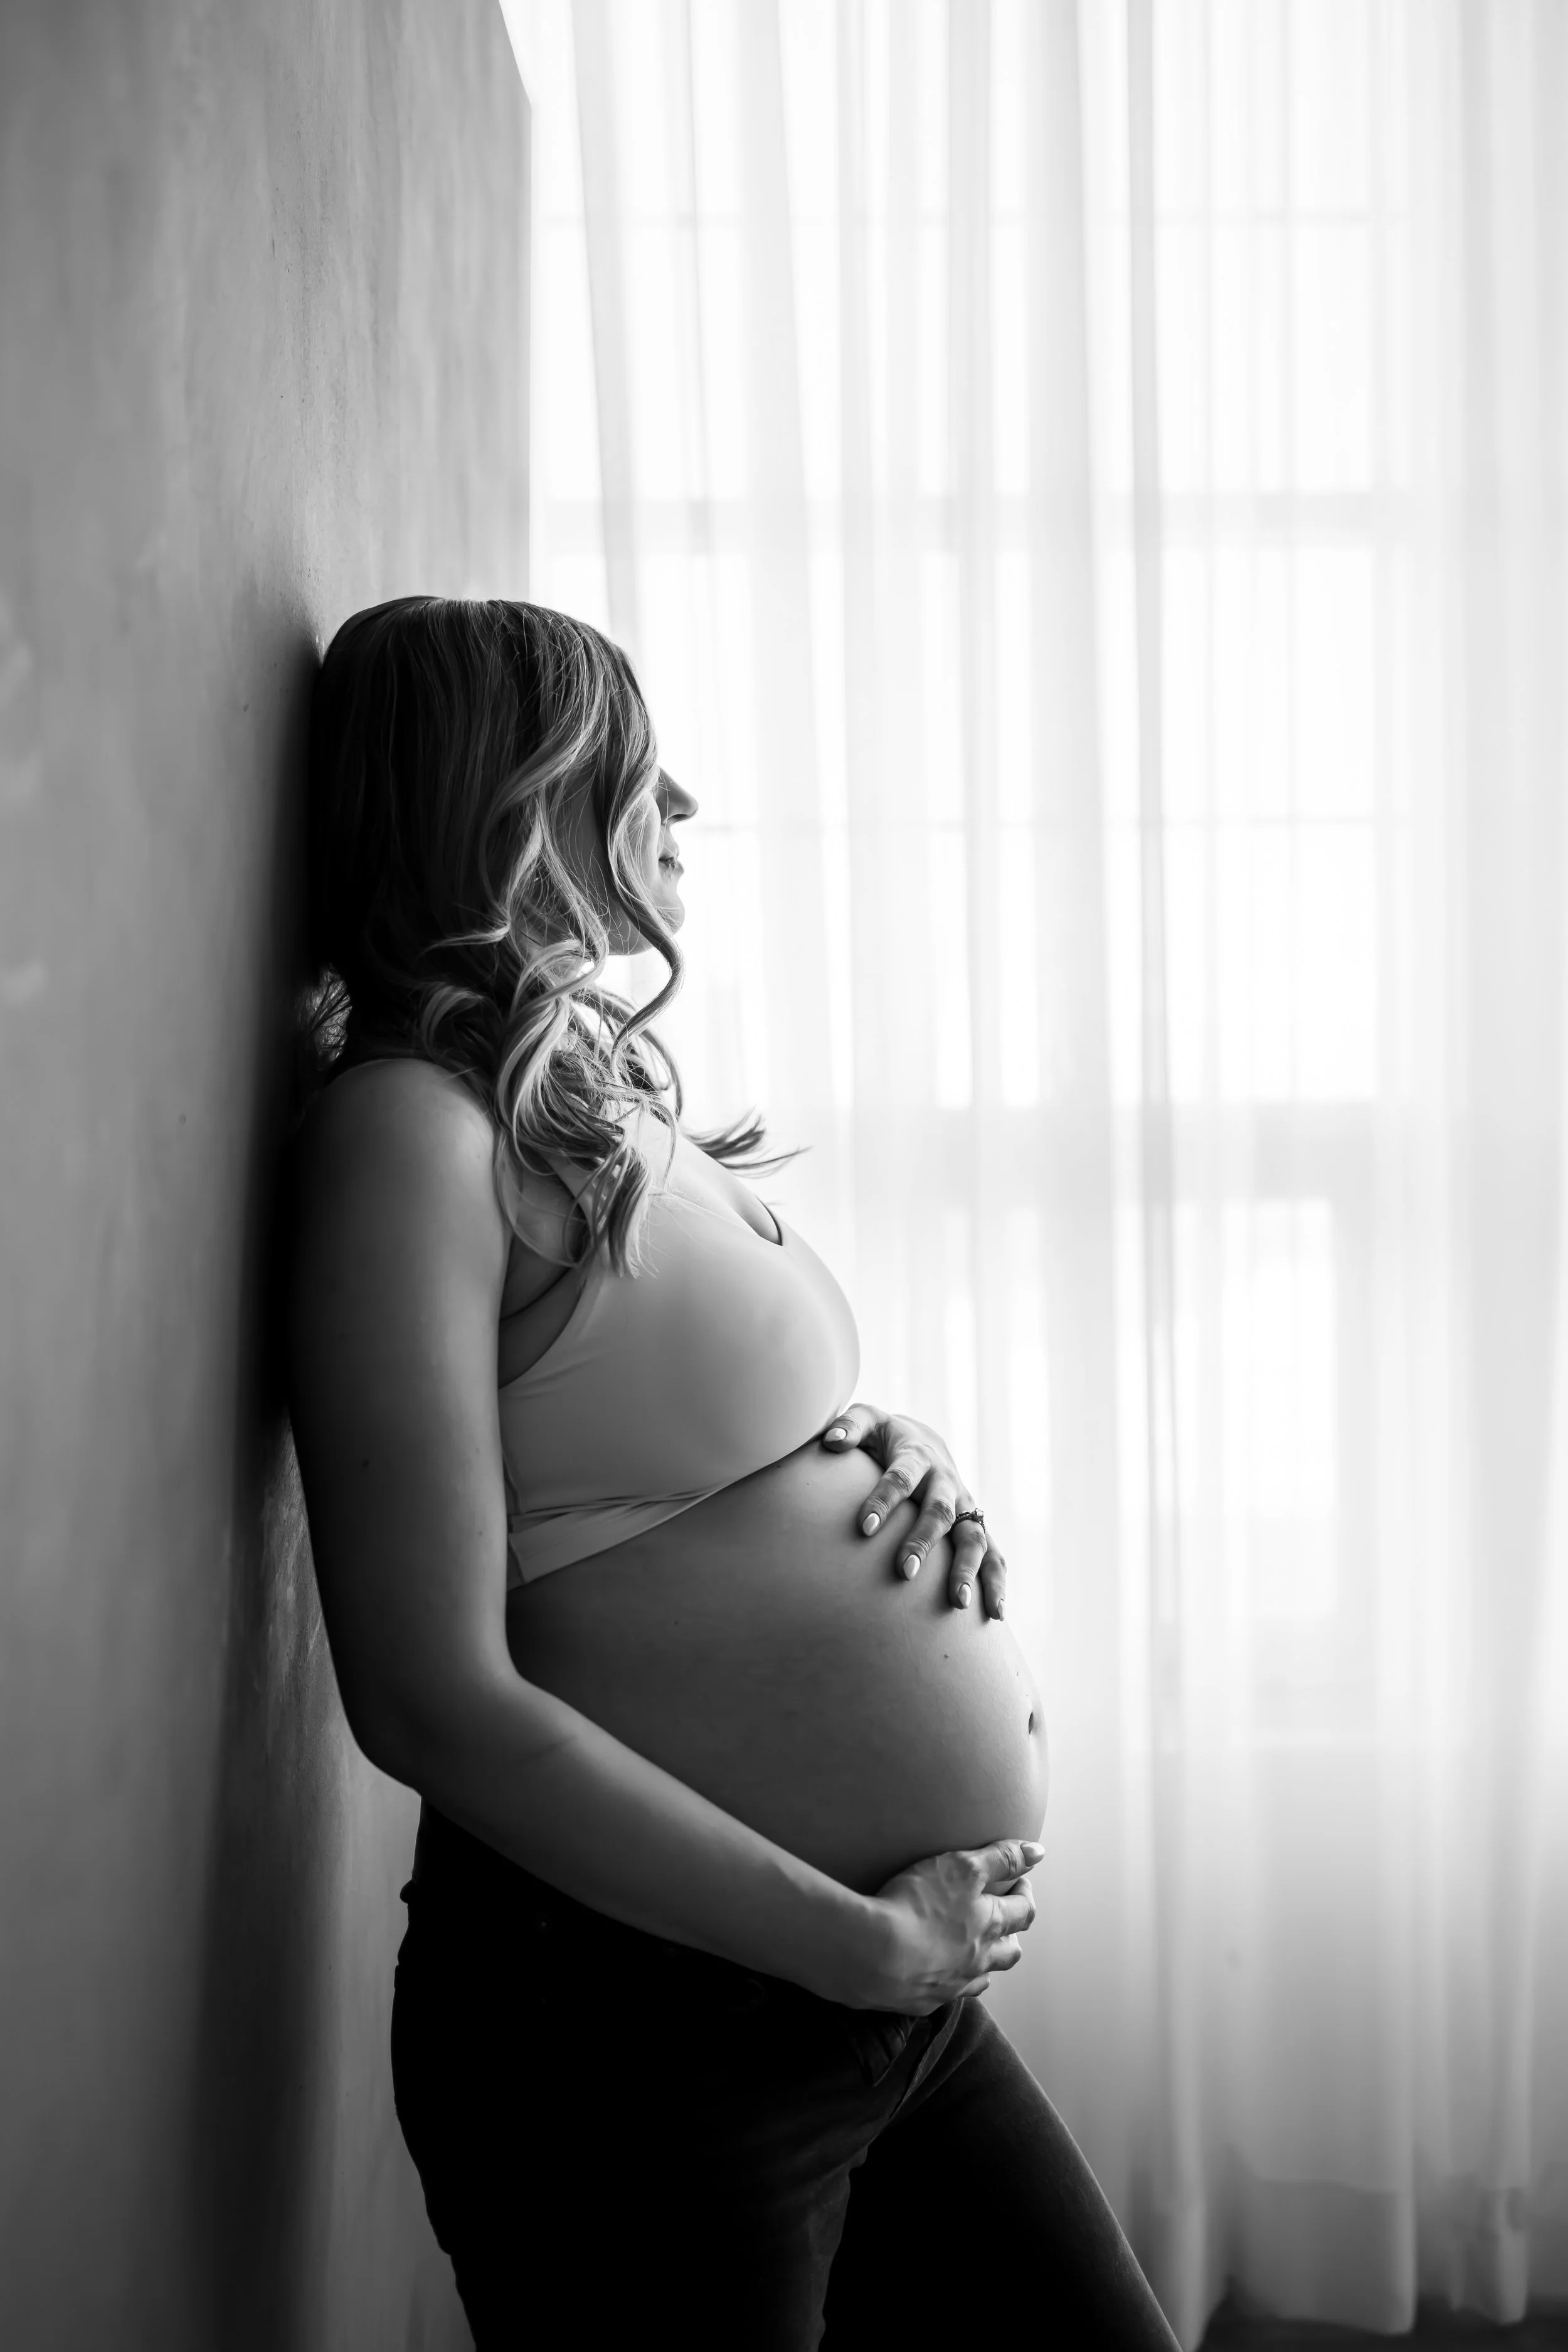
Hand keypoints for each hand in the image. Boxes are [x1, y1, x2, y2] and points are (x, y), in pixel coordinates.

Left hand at [820, 1403, 1007, 1616]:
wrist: (924, 1440)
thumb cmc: (885, 1436)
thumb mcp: (868, 1421)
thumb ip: (848, 1427)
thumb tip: (830, 1442)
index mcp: (917, 1455)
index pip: (901, 1477)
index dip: (884, 1500)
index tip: (864, 1528)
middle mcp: (945, 1481)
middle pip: (938, 1511)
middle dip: (923, 1541)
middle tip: (904, 1571)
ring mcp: (964, 1505)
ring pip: (973, 1536)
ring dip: (967, 1568)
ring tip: (957, 1602)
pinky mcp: (975, 1525)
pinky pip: (993, 1553)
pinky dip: (996, 1582)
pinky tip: (996, 1613)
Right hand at [847, 1838, 1044, 2014]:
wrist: (871, 1955)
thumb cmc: (916, 1905)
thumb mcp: (961, 1867)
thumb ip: (1000, 1858)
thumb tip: (1038, 1852)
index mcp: (989, 1926)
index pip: (1023, 1911)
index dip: (1025, 1893)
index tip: (1020, 1880)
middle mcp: (977, 1961)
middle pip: (1009, 1953)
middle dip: (1012, 1934)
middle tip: (1004, 1919)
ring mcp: (951, 1985)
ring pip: (981, 1978)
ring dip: (985, 1964)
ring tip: (976, 1951)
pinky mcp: (923, 2001)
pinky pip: (946, 1994)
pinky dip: (950, 1983)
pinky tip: (937, 1974)